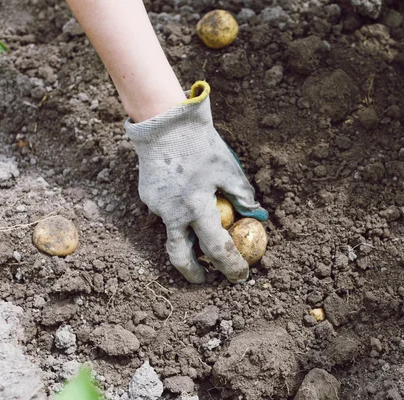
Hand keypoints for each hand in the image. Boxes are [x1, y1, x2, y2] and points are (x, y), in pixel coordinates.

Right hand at [125, 81, 267, 283]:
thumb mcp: (227, 168)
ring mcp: (155, 205)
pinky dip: (176, 214)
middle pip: (179, 256)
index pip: (217, 249)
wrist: (164, 122)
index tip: (240, 276)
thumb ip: (242, 194)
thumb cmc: (200, 144)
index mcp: (196, 208)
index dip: (231, 266)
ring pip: (170, 234)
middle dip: (193, 273)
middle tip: (205, 279)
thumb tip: (256, 214)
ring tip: (197, 243)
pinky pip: (163, 212)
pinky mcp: (147, 195)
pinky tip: (183, 199)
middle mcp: (172, 213)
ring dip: (184, 245)